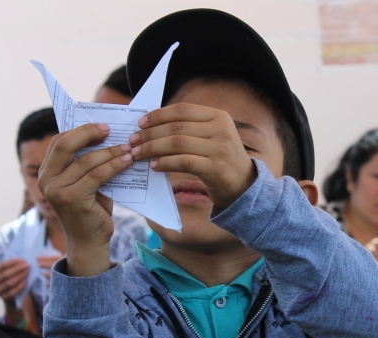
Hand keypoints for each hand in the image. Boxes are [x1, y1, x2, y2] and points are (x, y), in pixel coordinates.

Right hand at [0, 258, 29, 303]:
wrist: (12, 296)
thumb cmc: (12, 279)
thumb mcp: (10, 272)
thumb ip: (14, 266)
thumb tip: (23, 260)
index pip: (3, 265)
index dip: (14, 262)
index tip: (24, 260)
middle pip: (5, 274)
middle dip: (17, 269)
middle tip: (28, 266)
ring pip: (8, 283)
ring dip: (19, 276)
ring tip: (28, 272)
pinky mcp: (4, 298)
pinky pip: (12, 292)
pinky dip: (19, 286)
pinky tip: (25, 281)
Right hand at [38, 124, 133, 276]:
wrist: (90, 243)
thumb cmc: (91, 210)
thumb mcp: (87, 183)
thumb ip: (88, 163)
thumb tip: (110, 137)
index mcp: (46, 173)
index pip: (59, 142)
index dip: (80, 130)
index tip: (103, 126)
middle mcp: (46, 181)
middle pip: (65, 146)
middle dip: (90, 133)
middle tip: (112, 130)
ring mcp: (57, 191)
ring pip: (85, 161)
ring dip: (110, 151)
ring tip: (129, 147)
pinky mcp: (73, 200)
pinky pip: (97, 175)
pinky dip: (114, 165)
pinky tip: (128, 160)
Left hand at [129, 103, 256, 208]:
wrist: (244, 187)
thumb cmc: (220, 161)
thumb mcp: (211, 137)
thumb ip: (189, 128)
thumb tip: (152, 124)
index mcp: (219, 116)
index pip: (182, 110)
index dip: (158, 115)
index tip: (140, 124)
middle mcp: (221, 128)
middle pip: (177, 126)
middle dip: (150, 134)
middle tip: (133, 142)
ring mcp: (220, 148)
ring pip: (177, 143)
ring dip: (153, 148)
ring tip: (138, 154)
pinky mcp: (215, 167)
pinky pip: (183, 161)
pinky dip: (165, 163)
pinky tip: (154, 166)